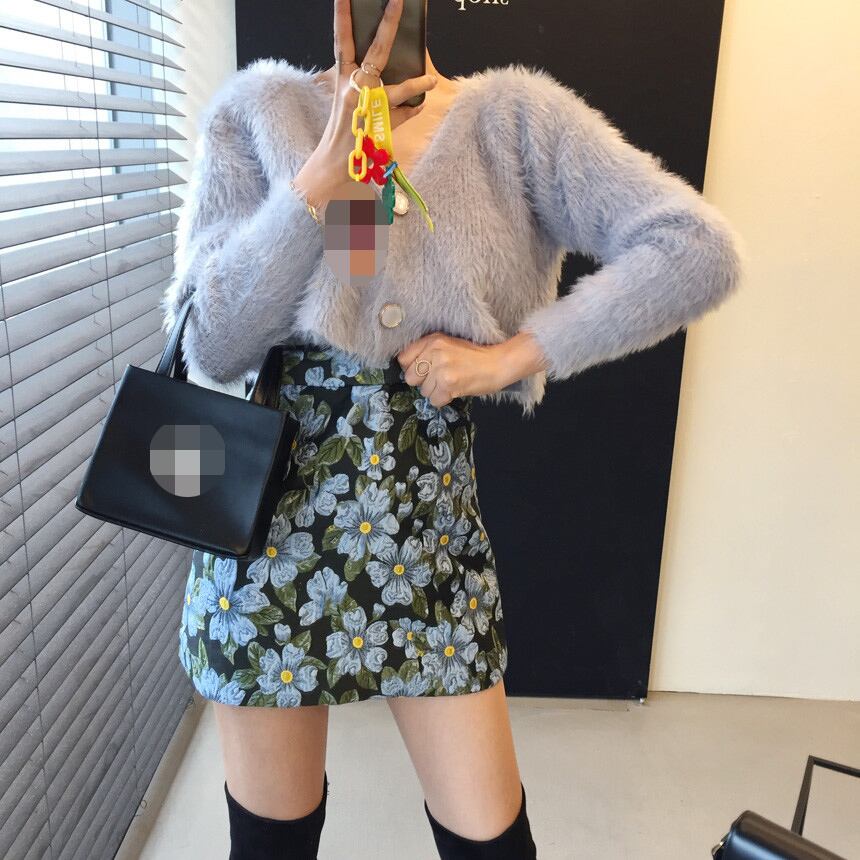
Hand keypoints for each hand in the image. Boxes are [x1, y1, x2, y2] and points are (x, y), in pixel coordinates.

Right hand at [292, 0, 437, 208]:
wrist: (333, 164)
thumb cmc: (346, 135)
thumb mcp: (358, 109)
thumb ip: (387, 101)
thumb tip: (418, 98)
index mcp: (343, 77)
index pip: (342, 42)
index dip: (343, 17)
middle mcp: (351, 84)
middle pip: (371, 49)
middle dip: (387, 24)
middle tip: (397, 0)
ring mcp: (364, 100)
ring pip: (393, 85)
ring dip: (415, 81)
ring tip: (431, 76)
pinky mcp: (376, 118)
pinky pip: (402, 105)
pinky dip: (416, 97)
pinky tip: (429, 87)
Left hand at [397, 331, 549, 407]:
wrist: (498, 364)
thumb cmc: (474, 356)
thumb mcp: (448, 345)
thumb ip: (428, 352)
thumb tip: (407, 368)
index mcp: (433, 340)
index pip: (403, 358)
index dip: (412, 368)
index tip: (423, 371)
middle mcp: (434, 352)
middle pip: (410, 377)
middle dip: (423, 382)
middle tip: (440, 379)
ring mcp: (441, 368)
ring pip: (423, 391)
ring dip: (436, 392)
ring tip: (451, 383)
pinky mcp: (449, 384)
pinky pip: (434, 401)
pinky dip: (444, 400)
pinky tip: (455, 391)